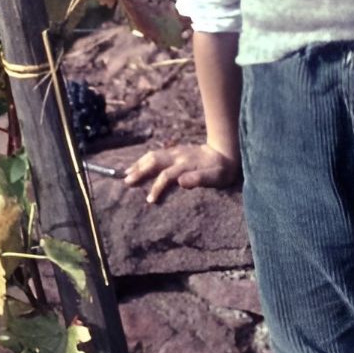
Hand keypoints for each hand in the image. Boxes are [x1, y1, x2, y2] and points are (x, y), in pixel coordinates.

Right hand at [123, 142, 238, 205]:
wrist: (227, 151)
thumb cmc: (222, 169)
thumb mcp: (216, 177)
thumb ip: (200, 179)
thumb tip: (181, 182)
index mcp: (186, 164)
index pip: (167, 175)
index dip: (157, 187)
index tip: (150, 201)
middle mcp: (179, 156)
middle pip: (155, 161)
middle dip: (140, 171)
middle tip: (127, 182)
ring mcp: (177, 152)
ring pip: (154, 155)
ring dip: (139, 163)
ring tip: (126, 173)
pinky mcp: (176, 151)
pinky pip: (157, 153)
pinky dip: (145, 159)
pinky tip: (138, 164)